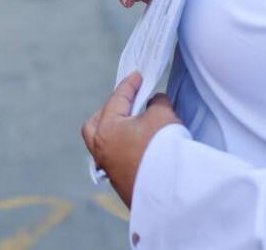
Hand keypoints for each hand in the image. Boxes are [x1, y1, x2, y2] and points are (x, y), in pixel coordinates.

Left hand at [82, 72, 180, 205]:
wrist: (171, 191)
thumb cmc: (163, 148)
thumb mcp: (163, 115)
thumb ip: (156, 103)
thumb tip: (153, 102)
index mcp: (106, 130)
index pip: (116, 99)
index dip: (129, 84)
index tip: (137, 75)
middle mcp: (102, 150)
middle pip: (94, 125)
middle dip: (108, 110)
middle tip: (125, 101)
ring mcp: (109, 168)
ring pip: (101, 144)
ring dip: (113, 131)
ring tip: (130, 123)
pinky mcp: (120, 183)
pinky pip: (114, 159)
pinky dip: (121, 147)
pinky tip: (136, 145)